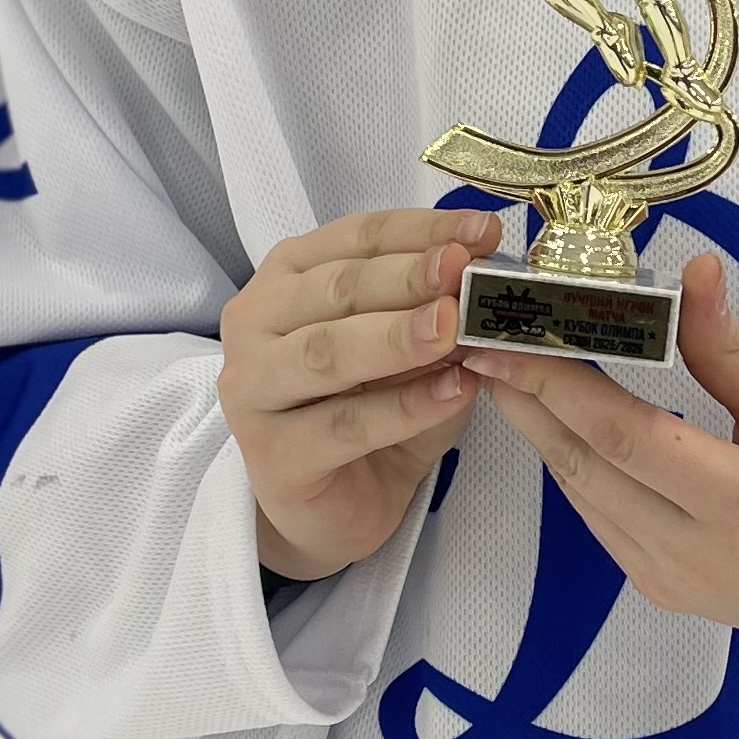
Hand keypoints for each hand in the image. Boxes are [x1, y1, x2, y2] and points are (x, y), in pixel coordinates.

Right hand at [218, 206, 499, 581]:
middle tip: (462, 272)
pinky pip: (343, 426)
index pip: (358, 238)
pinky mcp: (272, 457)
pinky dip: (403, 408)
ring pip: (327, 353)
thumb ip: (437, 312)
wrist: (338, 508)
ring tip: (453, 328)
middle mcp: (256, 323)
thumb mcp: (413, 350)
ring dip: (395, 337)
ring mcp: (253, 391)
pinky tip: (451, 394)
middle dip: (407, 276)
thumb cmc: (371, 408)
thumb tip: (485, 276)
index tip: (482, 232)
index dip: (423, 231)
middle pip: (336, 289)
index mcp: (288, 276)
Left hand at [465, 254, 738, 649]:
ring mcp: (673, 583)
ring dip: (541, 433)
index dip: (557, 385)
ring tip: (501, 369)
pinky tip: (555, 420)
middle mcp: (693, 556)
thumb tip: (692, 271)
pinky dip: (575, 466)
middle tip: (477, 340)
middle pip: (587, 468)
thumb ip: (733, 350)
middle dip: (526, 401)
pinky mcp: (665, 592)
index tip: (506, 338)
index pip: (626, 436)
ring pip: (585, 497)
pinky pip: (602, 521)